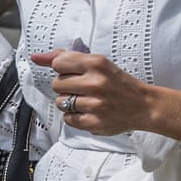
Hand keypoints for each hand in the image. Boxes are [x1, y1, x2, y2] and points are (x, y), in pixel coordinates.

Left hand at [31, 47, 158, 137]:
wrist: (144, 106)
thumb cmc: (120, 83)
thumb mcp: (99, 64)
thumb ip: (67, 59)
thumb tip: (36, 58)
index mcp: (97, 64)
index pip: (59, 63)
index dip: (64, 69)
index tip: (75, 73)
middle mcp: (95, 83)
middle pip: (57, 84)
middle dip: (67, 86)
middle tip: (84, 88)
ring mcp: (94, 104)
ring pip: (60, 102)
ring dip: (70, 102)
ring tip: (87, 100)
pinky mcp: (93, 122)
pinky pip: (68, 118)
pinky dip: (76, 116)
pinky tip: (89, 111)